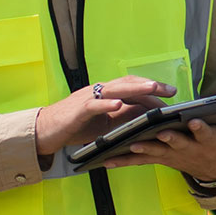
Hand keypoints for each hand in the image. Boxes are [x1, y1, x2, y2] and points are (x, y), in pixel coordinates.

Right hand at [35, 76, 174, 156]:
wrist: (45, 130)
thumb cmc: (74, 126)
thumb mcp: (104, 122)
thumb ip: (122, 116)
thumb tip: (145, 114)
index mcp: (105, 94)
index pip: (132, 87)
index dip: (151, 89)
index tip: (170, 94)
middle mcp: (98, 92)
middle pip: (127, 83)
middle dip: (150, 85)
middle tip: (170, 90)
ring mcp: (87, 99)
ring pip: (114, 89)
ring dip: (135, 88)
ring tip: (153, 89)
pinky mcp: (77, 111)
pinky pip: (94, 105)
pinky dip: (107, 104)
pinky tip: (118, 105)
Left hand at [100, 102, 215, 181]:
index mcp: (208, 139)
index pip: (205, 132)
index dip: (201, 128)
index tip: (194, 122)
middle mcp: (189, 148)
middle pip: (176, 142)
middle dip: (166, 138)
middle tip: (155, 134)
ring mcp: (173, 154)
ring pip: (153, 151)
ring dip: (139, 149)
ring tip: (123, 146)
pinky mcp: (160, 158)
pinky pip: (139, 159)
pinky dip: (123, 159)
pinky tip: (105, 159)